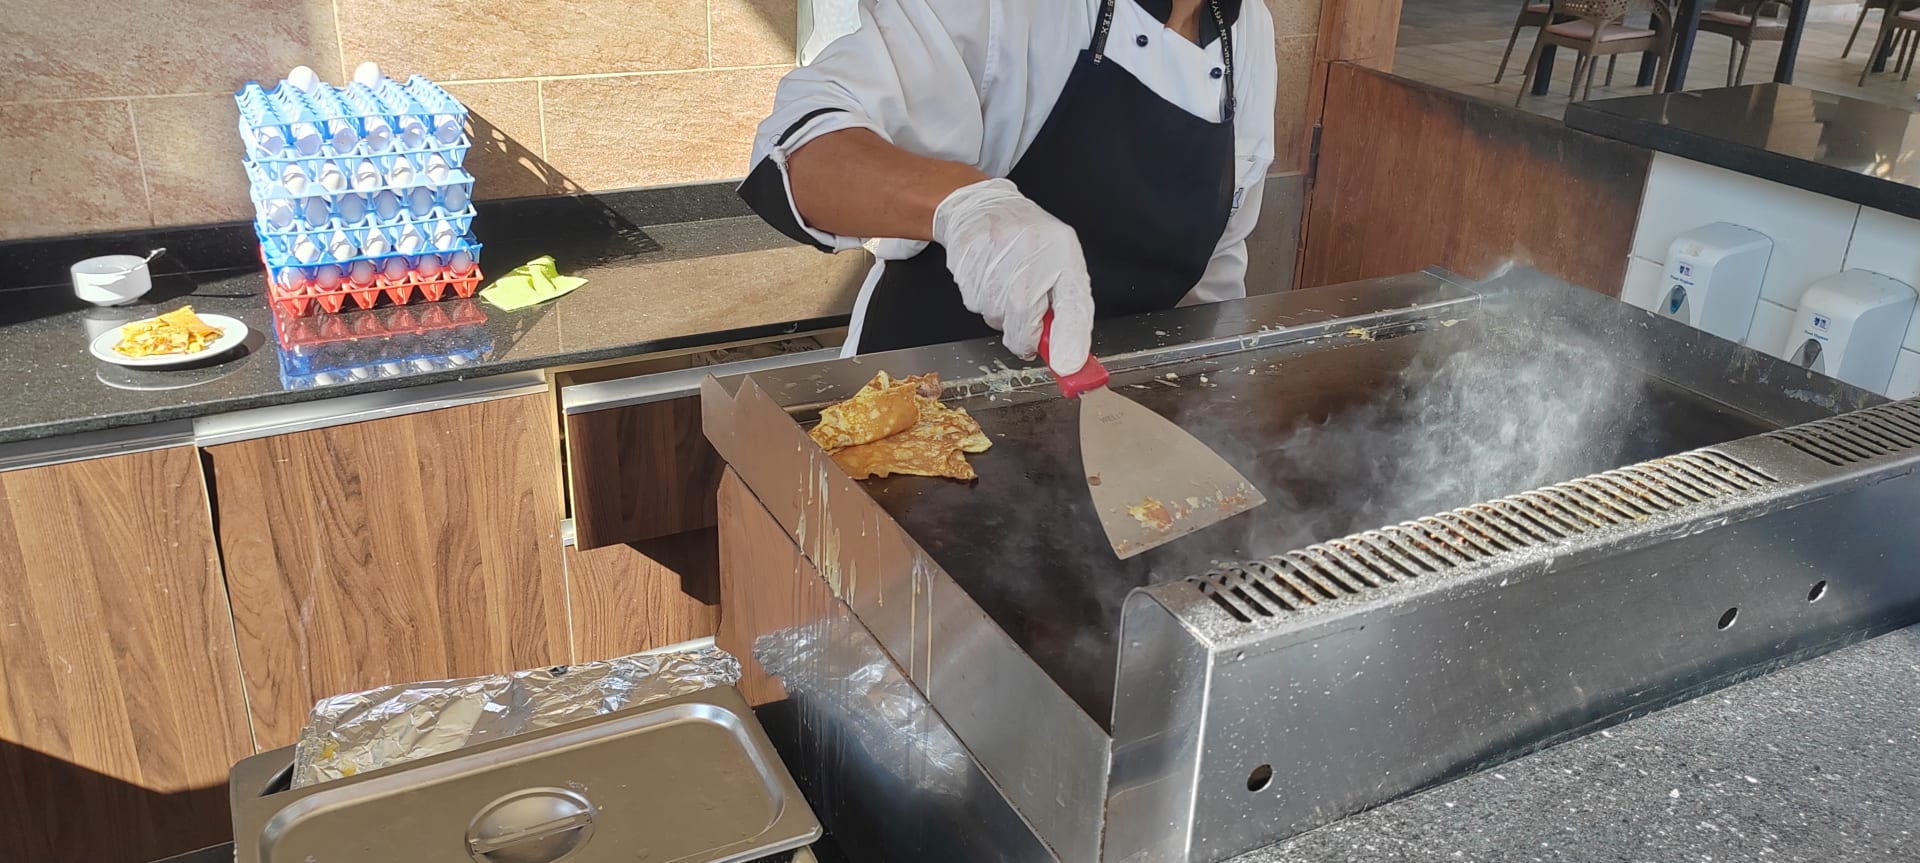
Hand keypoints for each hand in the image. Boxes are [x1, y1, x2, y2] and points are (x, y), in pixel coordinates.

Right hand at [933, 179, 1095, 373]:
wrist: (984, 207)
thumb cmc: (1032, 239)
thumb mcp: (1066, 269)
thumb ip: (1072, 315)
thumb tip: (1069, 361)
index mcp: (1060, 265)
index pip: (1071, 314)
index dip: (1069, 345)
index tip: (1067, 367)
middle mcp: (1026, 270)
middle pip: (1021, 337)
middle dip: (1025, 329)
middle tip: (1029, 299)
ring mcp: (992, 274)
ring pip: (997, 322)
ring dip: (1003, 309)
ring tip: (1009, 274)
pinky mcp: (966, 274)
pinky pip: (976, 307)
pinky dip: (984, 296)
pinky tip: (991, 270)